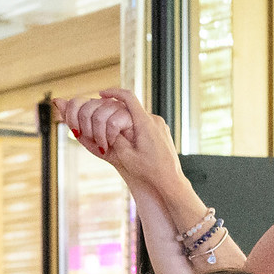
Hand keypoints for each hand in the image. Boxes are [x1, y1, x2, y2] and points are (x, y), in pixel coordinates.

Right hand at [56, 89, 184, 194]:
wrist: (171, 181)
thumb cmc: (149, 171)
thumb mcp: (126, 156)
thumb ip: (115, 137)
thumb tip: (107, 125)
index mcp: (145, 123)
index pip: (128, 97)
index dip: (113, 92)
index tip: (102, 94)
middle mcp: (155, 120)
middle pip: (132, 108)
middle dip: (117, 112)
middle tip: (104, 120)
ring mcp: (161, 126)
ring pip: (139, 117)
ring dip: (126, 121)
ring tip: (116, 134)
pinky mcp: (163, 132)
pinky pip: (146, 124)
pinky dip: (135, 127)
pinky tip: (130, 140)